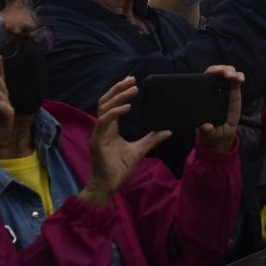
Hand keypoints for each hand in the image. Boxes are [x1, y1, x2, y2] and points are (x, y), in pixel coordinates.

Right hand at [80, 77, 171, 206]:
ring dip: (118, 96)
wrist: (109, 186)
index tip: (132, 81)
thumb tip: (168, 130)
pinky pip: (104, 122)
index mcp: (110, 128)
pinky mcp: (97, 141)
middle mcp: (103, 128)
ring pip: (104, 108)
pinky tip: (127, 107)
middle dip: (118, 88)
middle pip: (106, 101)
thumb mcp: (140, 150)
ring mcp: (99, 134)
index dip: (120, 92)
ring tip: (132, 89)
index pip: (112, 104)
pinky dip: (115, 112)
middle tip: (132, 79)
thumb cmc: (119, 169)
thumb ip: (152, 139)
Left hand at [196, 65, 243, 154]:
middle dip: (221, 69)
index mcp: (204, 96)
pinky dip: (239, 77)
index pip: (205, 78)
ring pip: (228, 73)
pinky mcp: (235, 93)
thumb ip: (205, 131)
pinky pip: (237, 81)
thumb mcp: (206, 133)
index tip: (212, 72)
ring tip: (232, 76)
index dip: (209, 72)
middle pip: (217, 72)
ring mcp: (225, 91)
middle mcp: (214, 90)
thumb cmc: (210, 132)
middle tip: (225, 74)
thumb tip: (206, 127)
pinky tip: (240, 79)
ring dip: (230, 71)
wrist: (221, 137)